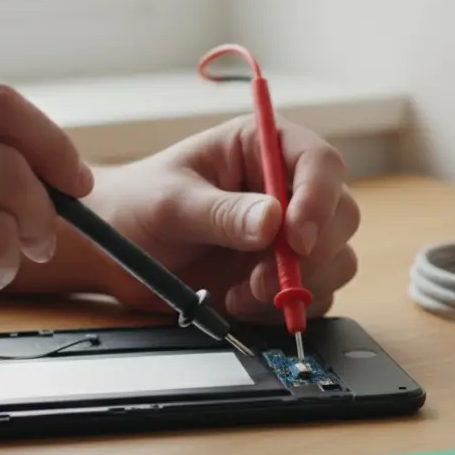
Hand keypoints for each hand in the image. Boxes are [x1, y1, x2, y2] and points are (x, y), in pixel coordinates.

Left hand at [69, 114, 358, 322]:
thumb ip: (220, 213)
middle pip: (341, 214)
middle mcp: (288, 188)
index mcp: (264, 147)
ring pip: (338, 258)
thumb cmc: (137, 206)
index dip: (318, 199)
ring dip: (300, 285)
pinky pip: (317, 295)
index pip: (319, 162)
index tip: (295, 236)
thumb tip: (272, 221)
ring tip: (244, 293)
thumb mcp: (170, 204)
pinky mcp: (287, 274)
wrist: (113, 253)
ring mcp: (291, 235)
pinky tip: (243, 302)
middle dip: (312, 253)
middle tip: (265, 279)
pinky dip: (287, 308)